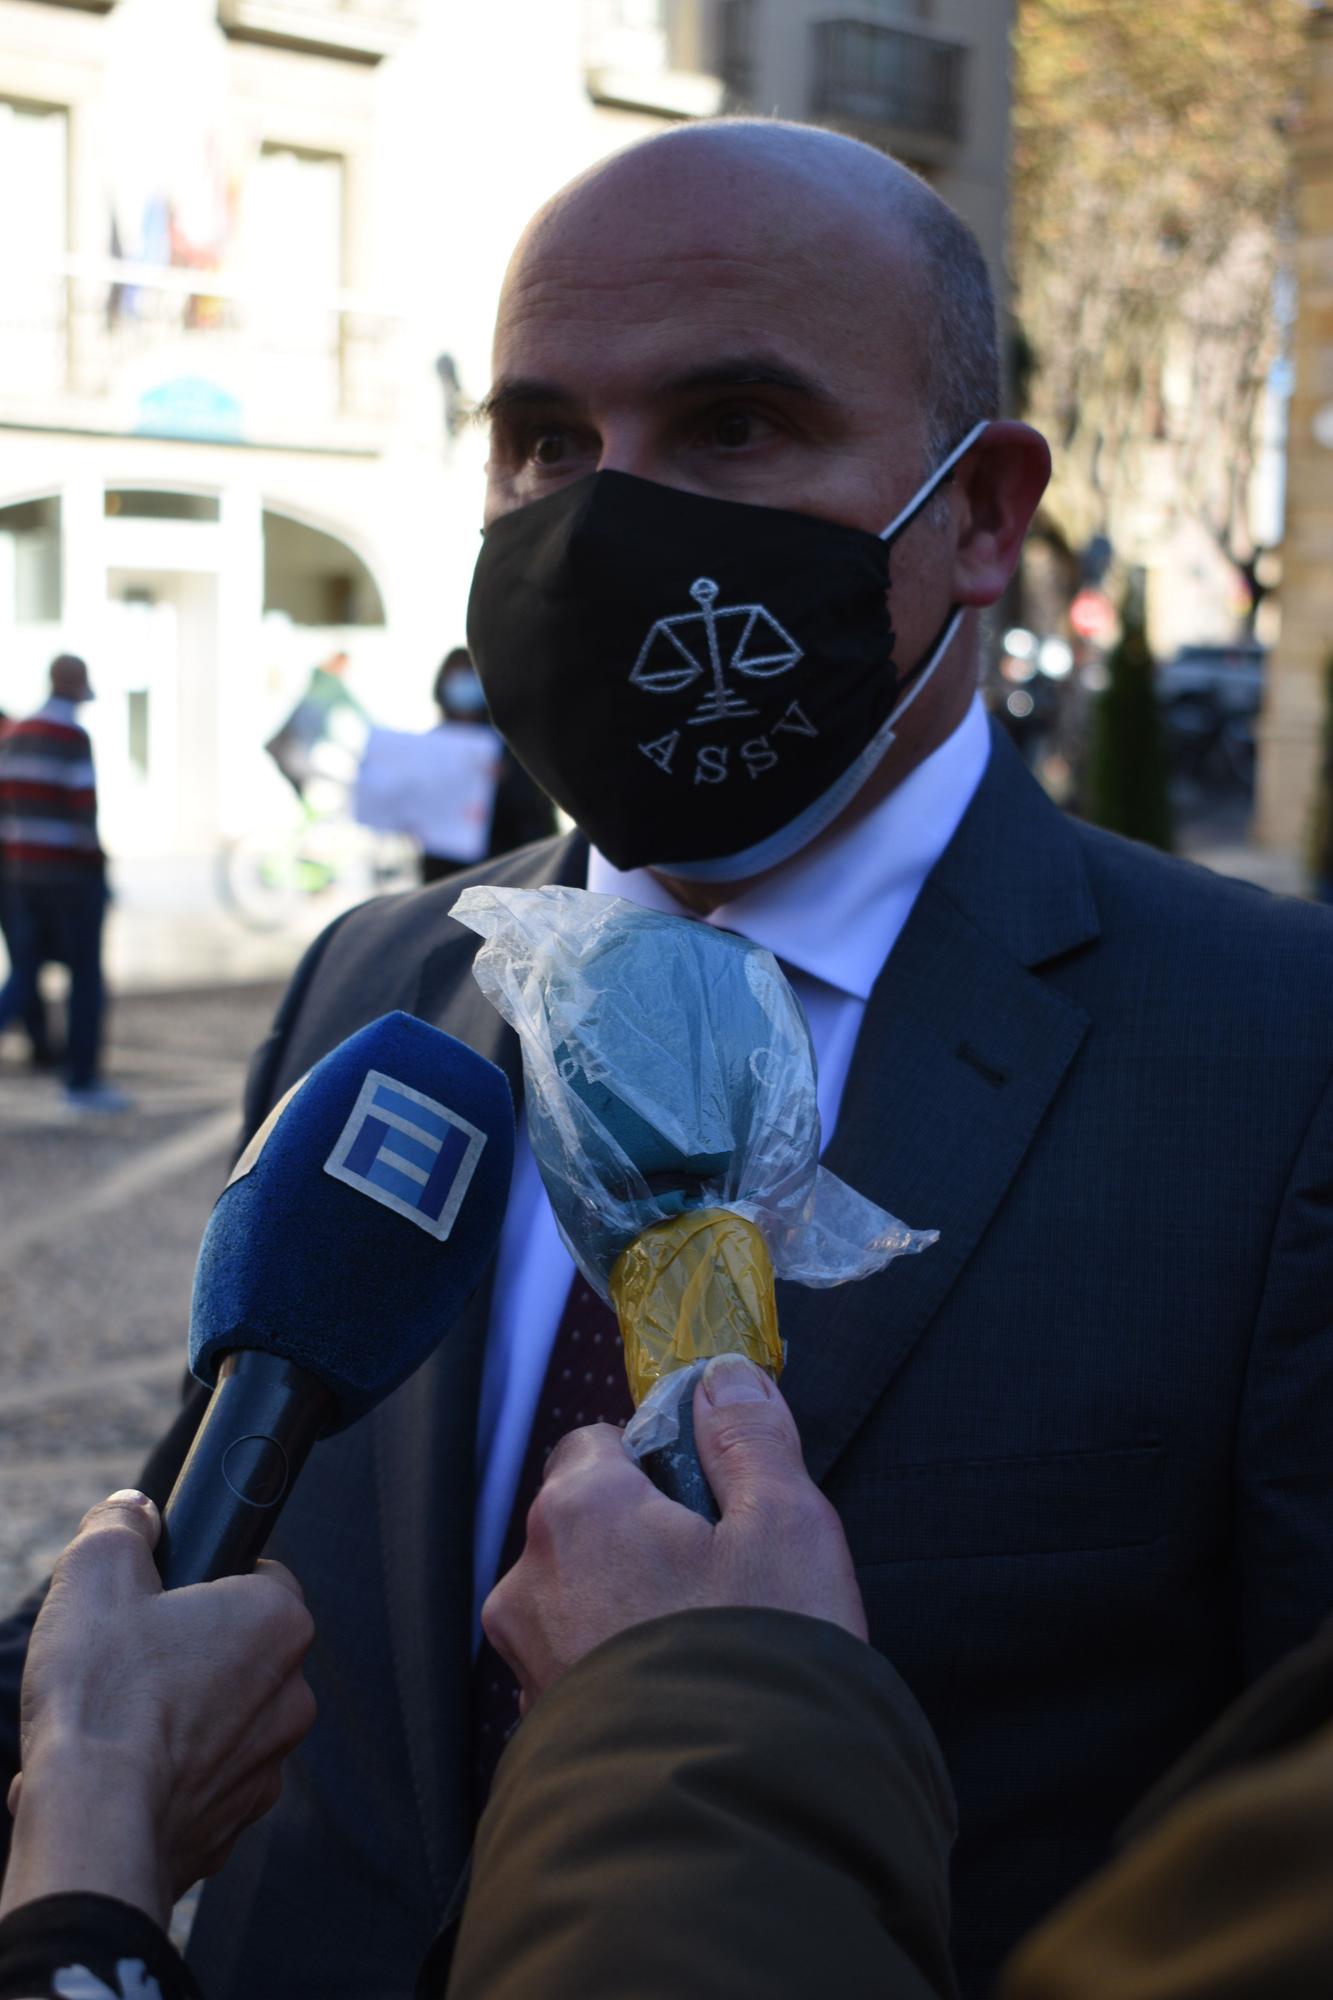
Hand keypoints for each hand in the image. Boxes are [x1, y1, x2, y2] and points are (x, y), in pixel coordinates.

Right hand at [2, 1491, 315, 1927]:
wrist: (93, 1829)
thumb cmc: (104, 1695)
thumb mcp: (96, 1573)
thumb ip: (121, 1526)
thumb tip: (134, 1511)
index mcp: (278, 1622)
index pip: (258, 1577)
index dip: (202, 1582)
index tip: (158, 1599)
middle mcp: (292, 1697)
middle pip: (234, 1654)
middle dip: (181, 1657)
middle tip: (121, 1665)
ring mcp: (265, 1769)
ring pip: (213, 1724)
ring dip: (166, 1725)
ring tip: (103, 1729)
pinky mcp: (230, 1828)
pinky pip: (193, 1788)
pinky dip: (155, 1783)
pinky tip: (104, 1779)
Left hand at [483, 1354, 866, 1707]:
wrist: (725, 1825)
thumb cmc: (757, 1659)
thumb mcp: (787, 1524)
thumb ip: (752, 1437)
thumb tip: (724, 1379)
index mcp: (579, 1510)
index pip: (598, 1441)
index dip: (659, 1458)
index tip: (713, 1497)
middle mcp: (530, 1577)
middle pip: (587, 1520)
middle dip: (647, 1536)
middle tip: (727, 1579)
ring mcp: (525, 1660)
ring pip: (581, 1597)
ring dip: (631, 1605)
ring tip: (710, 1648)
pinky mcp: (537, 1727)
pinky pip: (579, 1665)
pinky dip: (621, 1668)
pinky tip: (682, 1696)